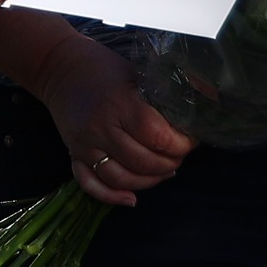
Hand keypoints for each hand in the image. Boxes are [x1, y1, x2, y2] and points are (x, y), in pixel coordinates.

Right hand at [36, 34, 193, 206]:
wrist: (58, 67)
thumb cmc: (102, 67)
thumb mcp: (137, 72)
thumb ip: (166, 91)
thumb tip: (208, 98)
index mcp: (120, 104)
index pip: (157, 137)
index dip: (180, 144)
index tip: (191, 139)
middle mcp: (101, 128)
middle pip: (143, 162)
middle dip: (170, 163)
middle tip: (180, 154)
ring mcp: (85, 145)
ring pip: (121, 179)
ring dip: (149, 181)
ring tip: (164, 171)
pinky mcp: (74, 155)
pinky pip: (90, 184)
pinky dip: (111, 197)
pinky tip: (131, 199)